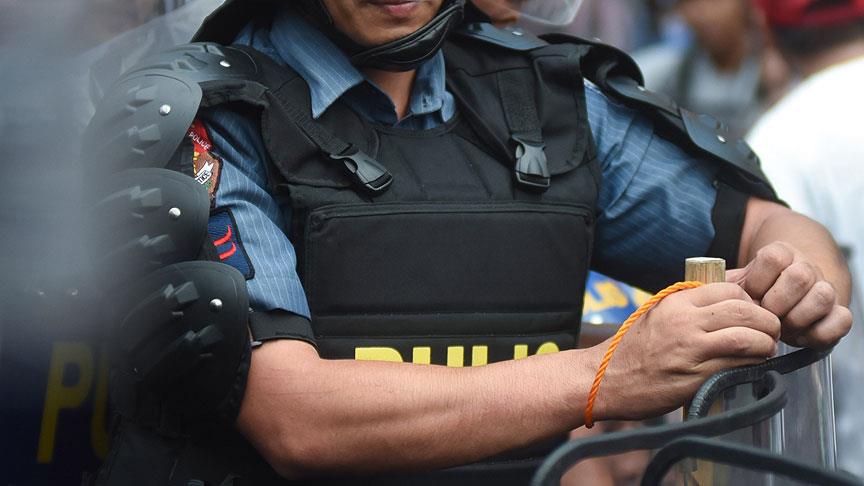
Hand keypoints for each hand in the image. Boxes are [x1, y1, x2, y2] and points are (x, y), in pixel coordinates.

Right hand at [594, 283, 779, 420]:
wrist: (605, 379)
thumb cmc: (632, 349)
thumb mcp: (657, 314)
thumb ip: (688, 307)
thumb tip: (727, 304)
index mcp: (676, 301)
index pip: (729, 290)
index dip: (750, 301)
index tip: (754, 313)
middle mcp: (684, 321)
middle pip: (744, 310)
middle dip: (767, 320)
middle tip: (772, 330)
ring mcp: (690, 349)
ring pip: (747, 337)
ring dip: (766, 343)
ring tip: (766, 348)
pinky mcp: (695, 376)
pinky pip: (737, 365)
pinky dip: (753, 363)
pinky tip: (752, 365)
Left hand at [726, 241, 851, 348]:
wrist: (784, 301)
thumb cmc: (756, 294)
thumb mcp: (738, 284)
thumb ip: (723, 284)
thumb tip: (701, 290)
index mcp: (782, 255)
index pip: (774, 257)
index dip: (758, 281)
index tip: (750, 296)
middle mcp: (807, 268)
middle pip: (800, 276)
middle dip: (777, 302)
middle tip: (765, 316)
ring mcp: (825, 289)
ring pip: (823, 295)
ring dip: (798, 317)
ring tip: (782, 328)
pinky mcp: (838, 314)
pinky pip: (842, 320)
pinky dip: (820, 333)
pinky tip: (801, 337)